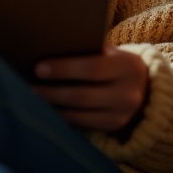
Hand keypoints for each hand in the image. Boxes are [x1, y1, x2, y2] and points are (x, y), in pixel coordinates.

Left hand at [32, 44, 148, 132]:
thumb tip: (48, 46)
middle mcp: (128, 93)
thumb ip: (88, 50)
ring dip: (53, 106)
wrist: (144, 86)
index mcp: (128, 66)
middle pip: (82, 95)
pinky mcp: (113, 126)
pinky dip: (62, 117)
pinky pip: (82, 124)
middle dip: (52, 92)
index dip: (64, 69)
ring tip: (31, 98)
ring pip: (79, 113)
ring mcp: (122, 113)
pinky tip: (46, 109)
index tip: (39, 68)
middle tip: (28, 86)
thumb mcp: (110, 52)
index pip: (93, 68)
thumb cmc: (115, 62)